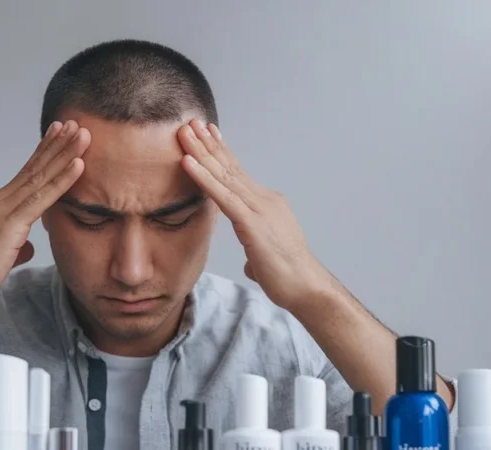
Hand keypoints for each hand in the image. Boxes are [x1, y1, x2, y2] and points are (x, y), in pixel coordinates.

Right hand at [0, 120, 89, 316]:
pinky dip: (62, 180)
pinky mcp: (9, 224)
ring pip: (40, 176)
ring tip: (83, 134)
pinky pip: (42, 198)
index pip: (26, 175)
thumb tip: (26, 245)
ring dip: (65, 154)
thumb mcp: (2, 256)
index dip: (44, 153)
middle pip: (34, 168)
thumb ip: (16, 244)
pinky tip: (78, 165)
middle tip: (75, 123)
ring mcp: (3, 210)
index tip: (60, 135)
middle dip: (57, 144)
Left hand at [178, 119, 327, 312]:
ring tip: (184, 132)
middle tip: (190, 121)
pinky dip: (203, 177)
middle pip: (229, 167)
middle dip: (207, 143)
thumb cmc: (288, 276)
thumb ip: (256, 252)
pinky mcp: (252, 223)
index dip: (221, 152)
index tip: (208, 133)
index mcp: (267, 204)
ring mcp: (259, 209)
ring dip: (200, 152)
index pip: (238, 174)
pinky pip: (222, 196)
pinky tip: (187, 162)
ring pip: (223, 175)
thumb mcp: (266, 258)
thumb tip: (252, 262)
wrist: (306, 287)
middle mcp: (264, 200)